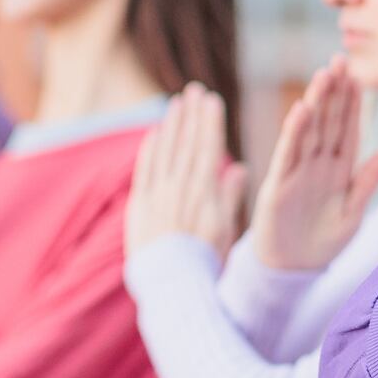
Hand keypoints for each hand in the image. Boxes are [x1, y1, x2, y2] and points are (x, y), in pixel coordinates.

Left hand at [127, 83, 246, 259]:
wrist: (173, 287)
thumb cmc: (207, 263)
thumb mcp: (227, 231)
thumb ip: (230, 196)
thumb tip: (237, 167)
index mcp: (207, 193)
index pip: (209, 149)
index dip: (210, 123)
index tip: (213, 100)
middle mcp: (182, 189)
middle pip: (187, 143)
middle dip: (191, 115)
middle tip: (194, 90)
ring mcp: (159, 195)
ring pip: (166, 151)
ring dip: (172, 124)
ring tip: (176, 102)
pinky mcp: (140, 205)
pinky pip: (146, 169)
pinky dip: (151, 149)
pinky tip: (155, 132)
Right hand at [246, 57, 377, 270]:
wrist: (292, 270)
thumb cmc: (323, 242)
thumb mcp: (353, 214)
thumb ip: (367, 183)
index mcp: (339, 169)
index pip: (348, 129)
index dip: (352, 103)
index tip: (358, 75)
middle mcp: (318, 164)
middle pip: (328, 122)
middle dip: (334, 92)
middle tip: (340, 60)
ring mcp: (298, 172)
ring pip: (309, 131)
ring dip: (315, 103)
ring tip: (322, 76)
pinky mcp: (279, 184)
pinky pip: (287, 154)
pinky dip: (294, 133)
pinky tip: (300, 111)